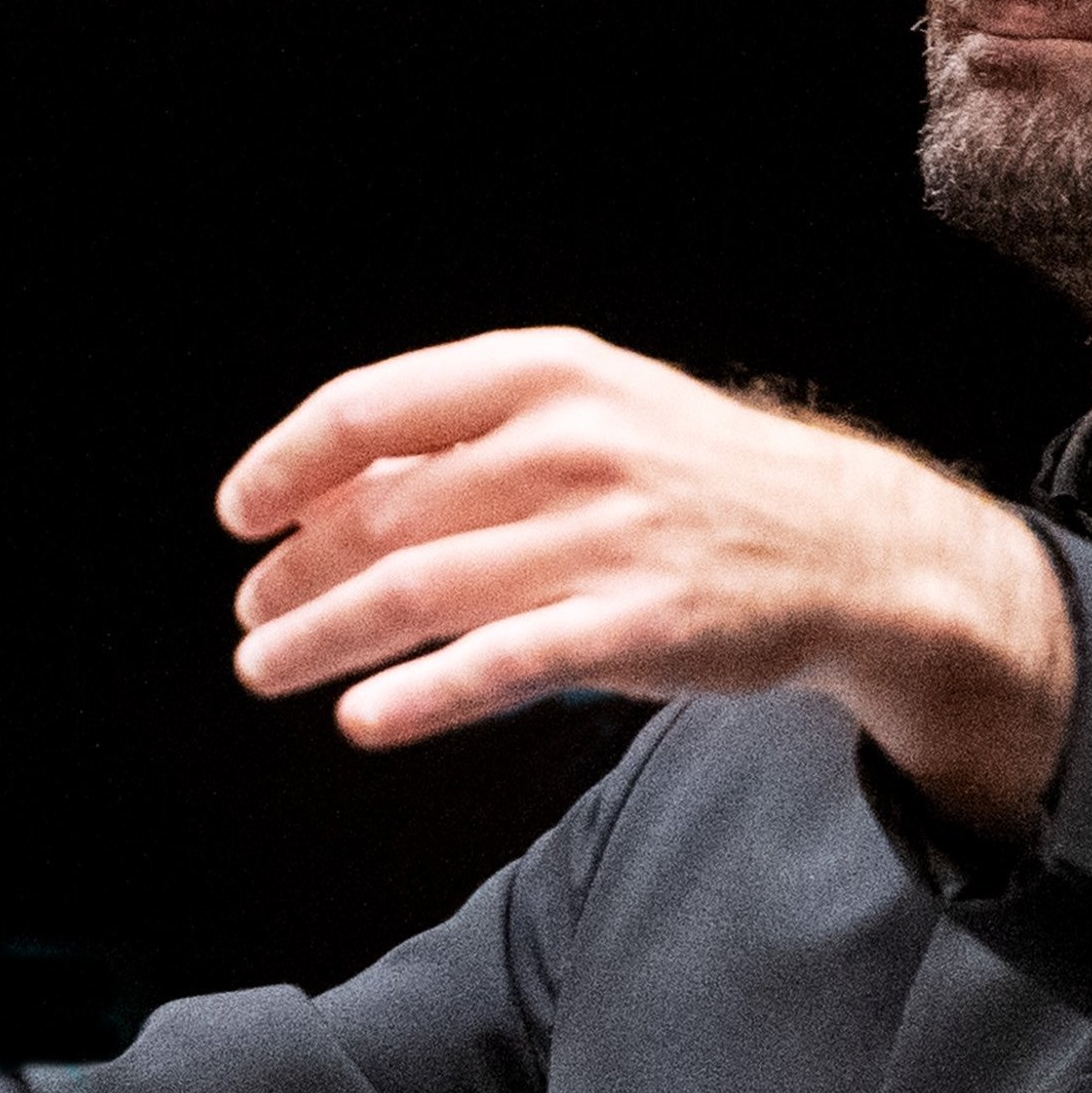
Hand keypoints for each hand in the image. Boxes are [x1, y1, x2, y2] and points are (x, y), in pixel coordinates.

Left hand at [214, 329, 1078, 837]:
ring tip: (266, 666)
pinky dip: (418, 695)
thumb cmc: (694, 481)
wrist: (851, 544)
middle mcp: (571, 443)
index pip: (373, 407)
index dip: (288, 463)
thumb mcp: (593, 414)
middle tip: (251, 616)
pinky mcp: (640, 625)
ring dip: (321, 634)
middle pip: (382, 514)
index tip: (240, 515)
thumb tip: (326, 488)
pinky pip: (501, 664)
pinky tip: (361, 718)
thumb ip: (471, 442)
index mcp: (548, 374)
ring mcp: (607, 536)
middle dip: (295, 572)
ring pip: (418, 590)